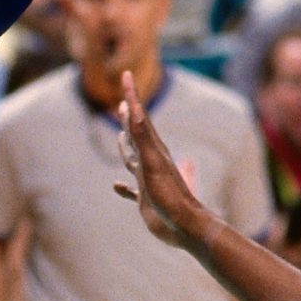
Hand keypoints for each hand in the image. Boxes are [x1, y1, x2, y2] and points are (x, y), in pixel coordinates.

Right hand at [114, 69, 206, 251]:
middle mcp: (152, 161)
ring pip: (134, 157)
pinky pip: (132, 189)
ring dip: (127, 145)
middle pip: (138, 133)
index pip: (139, 116)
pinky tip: (116, 187)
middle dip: (129, 116)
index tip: (126, 75)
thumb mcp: (153, 163)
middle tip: (123, 101)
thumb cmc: (170, 195)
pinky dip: (124, 186)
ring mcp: (150, 179)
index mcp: (154, 149)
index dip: (131, 95)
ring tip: (120, 134)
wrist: (185, 226)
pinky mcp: (147, 198)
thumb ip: (142, 138)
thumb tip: (132, 110)